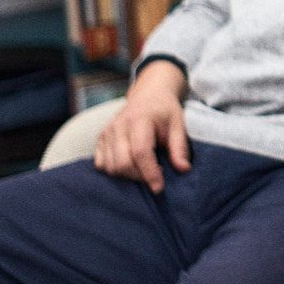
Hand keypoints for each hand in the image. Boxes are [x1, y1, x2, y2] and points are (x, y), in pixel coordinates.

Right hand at [92, 60, 190, 193]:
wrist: (148, 94)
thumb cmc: (165, 110)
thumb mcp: (178, 124)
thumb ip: (180, 147)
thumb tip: (183, 169)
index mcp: (139, 120)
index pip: (140, 152)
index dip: (149, 173)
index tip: (158, 188)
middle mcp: (118, 126)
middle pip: (122, 163)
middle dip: (139, 177)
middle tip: (155, 176)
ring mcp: (106, 132)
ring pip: (110, 166)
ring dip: (127, 176)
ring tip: (144, 170)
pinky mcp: (100, 139)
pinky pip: (101, 164)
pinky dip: (114, 171)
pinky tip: (130, 167)